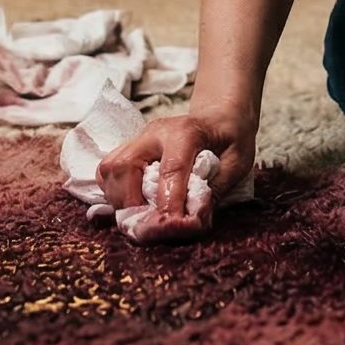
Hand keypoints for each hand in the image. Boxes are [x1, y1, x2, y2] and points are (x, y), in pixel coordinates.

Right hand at [96, 106, 255, 225]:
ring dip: (120, 201)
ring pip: (110, 169)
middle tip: (152, 226)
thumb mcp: (237, 162)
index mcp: (186, 132)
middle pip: (125, 166)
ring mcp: (137, 140)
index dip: (170, 202)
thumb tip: (193, 219)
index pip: (171, 169)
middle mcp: (154, 133)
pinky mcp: (128, 149)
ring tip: (141, 218)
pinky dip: (113, 193)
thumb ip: (215, 190)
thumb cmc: (229, 138)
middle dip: (133, 203)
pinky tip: (132, 206)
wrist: (217, 118)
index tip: (173, 226)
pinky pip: (107, 172)